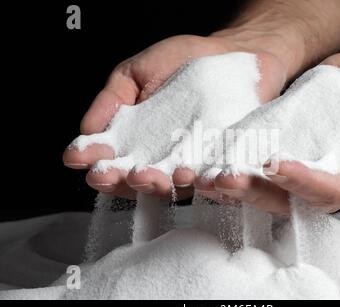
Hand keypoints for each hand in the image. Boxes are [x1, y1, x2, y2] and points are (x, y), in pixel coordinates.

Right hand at [63, 34, 287, 198]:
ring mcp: (189, 165)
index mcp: (133, 140)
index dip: (91, 159)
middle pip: (134, 181)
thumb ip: (112, 99)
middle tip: (106, 175)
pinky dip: (199, 182)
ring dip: (155, 185)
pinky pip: (210, 179)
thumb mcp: (137, 72)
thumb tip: (87, 132)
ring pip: (170, 186)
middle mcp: (158, 159)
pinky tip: (189, 175)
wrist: (231, 54)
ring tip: (148, 177)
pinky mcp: (220, 165)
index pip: (107, 157)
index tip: (76, 156)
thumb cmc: (180, 61)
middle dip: (118, 180)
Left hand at [201, 47, 339, 213]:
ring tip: (206, 177)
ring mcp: (302, 168)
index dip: (299, 183)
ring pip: (265, 186)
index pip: (326, 193)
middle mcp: (325, 182)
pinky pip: (257, 162)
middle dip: (254, 191)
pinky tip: (210, 160)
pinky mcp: (285, 149)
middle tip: (224, 179)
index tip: (274, 164)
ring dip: (236, 184)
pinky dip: (235, 163)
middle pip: (287, 198)